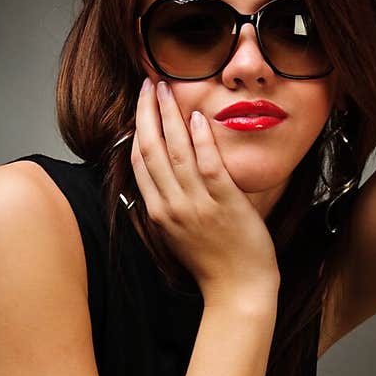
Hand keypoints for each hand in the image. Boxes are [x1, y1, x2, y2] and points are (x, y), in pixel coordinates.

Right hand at [130, 77, 279, 304]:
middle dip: (147, 113)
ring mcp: (198, 205)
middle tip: (149, 84)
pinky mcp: (225, 204)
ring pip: (176, 153)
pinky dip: (200, 140)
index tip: (141, 105)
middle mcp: (172, 206)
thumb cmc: (213, 264)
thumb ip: (169, 205)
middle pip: (151, 150)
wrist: (238, 291)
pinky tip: (197, 118)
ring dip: (170, 116)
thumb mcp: (178, 235)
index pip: (138, 163)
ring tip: (168, 89)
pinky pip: (208, 166)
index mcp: (158, 213)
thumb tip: (163, 179)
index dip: (137, 129)